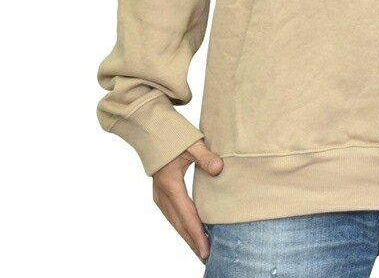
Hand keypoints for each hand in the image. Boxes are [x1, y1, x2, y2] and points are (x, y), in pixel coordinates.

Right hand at [152, 140, 223, 263]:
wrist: (150, 130)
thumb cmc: (172, 135)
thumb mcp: (192, 143)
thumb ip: (206, 157)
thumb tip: (219, 169)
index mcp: (170, 185)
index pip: (186, 215)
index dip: (196, 234)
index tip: (205, 249)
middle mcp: (162, 194)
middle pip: (179, 224)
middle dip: (193, 241)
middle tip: (206, 257)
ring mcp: (159, 195)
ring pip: (175, 221)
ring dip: (187, 235)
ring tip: (201, 249)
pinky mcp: (161, 193)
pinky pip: (172, 214)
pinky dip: (182, 225)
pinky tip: (191, 230)